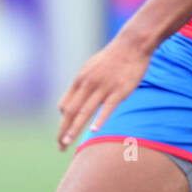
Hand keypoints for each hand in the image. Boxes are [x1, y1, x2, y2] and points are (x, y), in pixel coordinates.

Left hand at [57, 34, 151, 149]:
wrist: (131, 45)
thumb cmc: (111, 59)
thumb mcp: (90, 68)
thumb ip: (82, 85)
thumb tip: (74, 102)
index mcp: (80, 80)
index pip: (65, 105)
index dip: (62, 122)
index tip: (62, 135)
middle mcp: (88, 84)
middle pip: (71, 112)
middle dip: (63, 131)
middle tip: (60, 147)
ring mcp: (103, 87)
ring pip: (85, 112)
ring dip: (74, 129)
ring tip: (67, 143)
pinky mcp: (119, 90)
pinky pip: (107, 107)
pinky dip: (99, 119)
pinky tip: (93, 131)